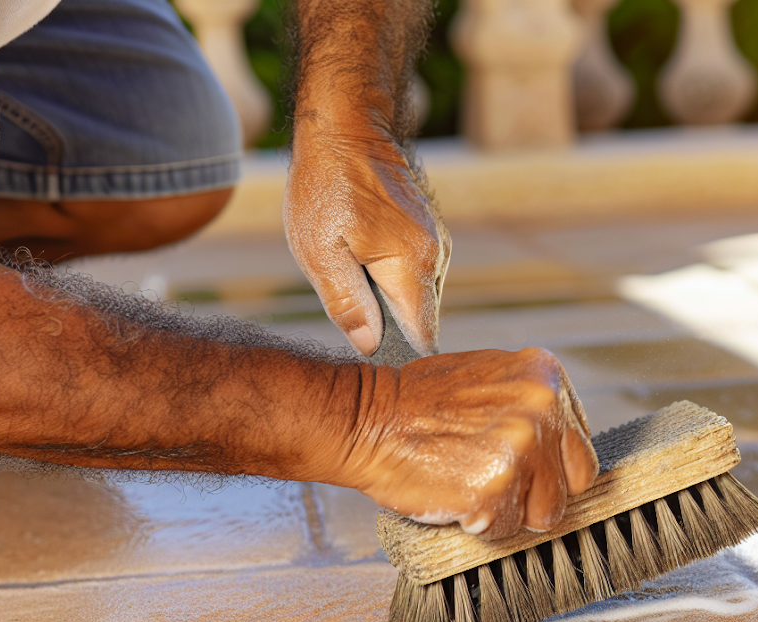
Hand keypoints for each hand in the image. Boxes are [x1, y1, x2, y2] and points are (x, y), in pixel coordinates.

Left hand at [284, 121, 449, 357]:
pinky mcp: (430, 234)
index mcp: (413, 265)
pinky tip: (359, 260)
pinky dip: (390, 280)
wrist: (345, 128)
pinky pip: (414, 275)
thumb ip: (347, 303)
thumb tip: (369, 346)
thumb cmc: (326, 185)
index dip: (398, 354)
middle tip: (347, 313)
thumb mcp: (320, 251)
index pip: (423, 336)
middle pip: (419, 319)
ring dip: (386, 301)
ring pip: (416, 297)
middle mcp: (437, 257)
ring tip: (350, 277)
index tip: (371, 357)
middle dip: (388, 327)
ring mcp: (437, 243)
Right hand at [339, 348, 599, 538]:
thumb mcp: (491, 384)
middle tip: (496, 479)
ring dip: (510, 510)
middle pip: (576, 481)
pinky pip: (507, 530)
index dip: (549, 466)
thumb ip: (533, 412)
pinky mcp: (495, 487)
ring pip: (545, 513)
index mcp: (547, 377)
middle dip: (541, 491)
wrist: (368, 419)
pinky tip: (455, 494)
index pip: (580, 446)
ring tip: (470, 482)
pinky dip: (481, 523)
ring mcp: (521, 448)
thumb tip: (559, 453)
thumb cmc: (419, 405)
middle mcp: (543, 408)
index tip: (520, 466)